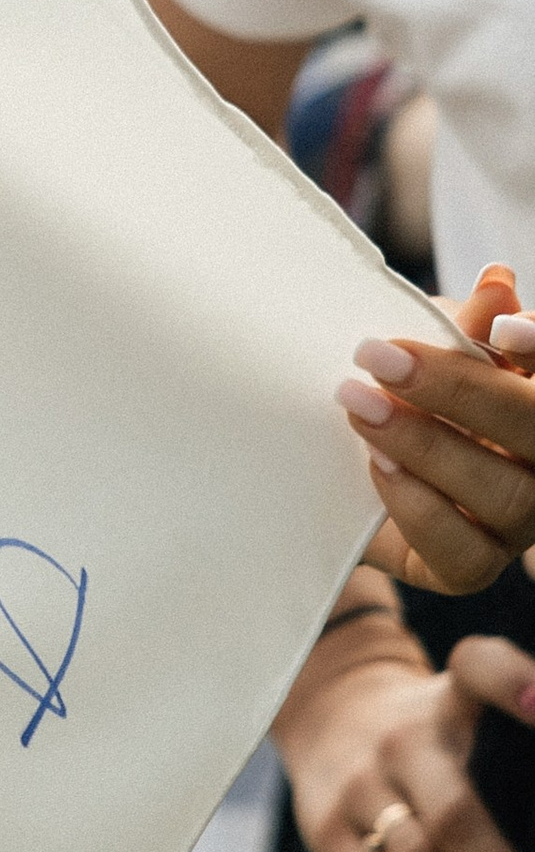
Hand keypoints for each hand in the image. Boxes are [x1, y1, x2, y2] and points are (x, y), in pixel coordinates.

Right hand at [277, 626, 534, 851]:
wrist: (325, 711)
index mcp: (450, 698)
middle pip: (458, 815)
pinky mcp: (326, 832)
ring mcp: (358, 786)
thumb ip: (520, 715)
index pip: (480, 668)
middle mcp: (401, 739)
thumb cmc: (429, 722)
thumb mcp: (470, 696)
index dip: (516, 685)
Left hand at [337, 263, 534, 593]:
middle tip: (379, 356)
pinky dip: (419, 507)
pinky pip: (464, 555)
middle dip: (461, 392)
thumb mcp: (424, 349)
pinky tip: (375, 466)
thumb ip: (463, 325)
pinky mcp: (471, 567)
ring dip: (428, 447)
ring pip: (505, 494)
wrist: (334, 465)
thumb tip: (497, 284)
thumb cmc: (397, 391)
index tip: (500, 328)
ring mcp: (516, 522)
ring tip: (361, 407)